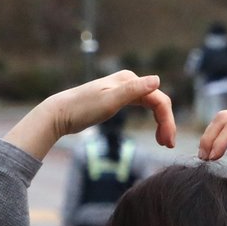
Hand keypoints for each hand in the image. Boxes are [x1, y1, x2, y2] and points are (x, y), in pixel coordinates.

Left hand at [5, 71, 175, 159]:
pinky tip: (153, 132)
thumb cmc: (82, 109)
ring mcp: (124, 90)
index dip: (167, 121)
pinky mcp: (119, 99)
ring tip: (163, 142)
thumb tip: (157, 80)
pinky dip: (152, 120)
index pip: (159, 100)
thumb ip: (133, 90)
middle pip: (158, 102)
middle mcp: (129, 82)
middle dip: (166, 123)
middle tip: (168, 145)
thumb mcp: (109, 101)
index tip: (167, 143)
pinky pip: (144, 107)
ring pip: (152, 105)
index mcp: (130, 80)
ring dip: (161, 123)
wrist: (59, 114)